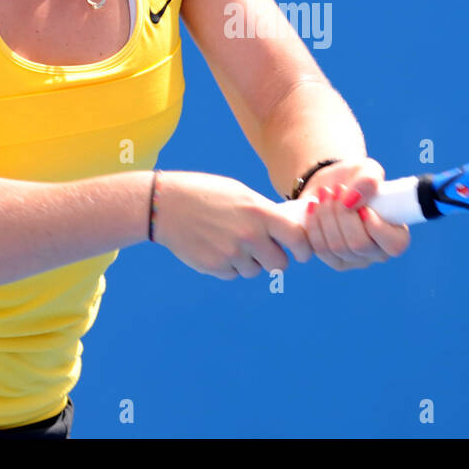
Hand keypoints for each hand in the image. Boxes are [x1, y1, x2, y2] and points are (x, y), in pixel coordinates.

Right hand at [152, 171, 313, 279]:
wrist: (165, 205)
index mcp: (260, 212)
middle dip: (276, 259)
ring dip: (250, 262)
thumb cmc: (206, 194)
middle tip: (268, 251)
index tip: (303, 253)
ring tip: (232, 242)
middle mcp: (250, 236)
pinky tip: (216, 247)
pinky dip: (229, 266)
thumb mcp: (241, 194)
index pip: (297, 238)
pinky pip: (233, 274)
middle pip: (280, 263)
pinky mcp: (215, 267)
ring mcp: (232, 254)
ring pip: (255, 271)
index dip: (304, 248)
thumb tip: (290, 230)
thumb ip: (265, 212)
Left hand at [299, 158, 410, 270]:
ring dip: (325, 216)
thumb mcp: (368, 170)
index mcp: (395, 235)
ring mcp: (351, 259)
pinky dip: (310, 227)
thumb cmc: (357, 180)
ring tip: (324, 193)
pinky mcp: (328, 258)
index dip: (376, 226)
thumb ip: (368, 181)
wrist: (331, 185)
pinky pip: (314, 250)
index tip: (363, 206)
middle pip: (358, 245)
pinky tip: (310, 207)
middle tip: (337, 189)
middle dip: (343, 214)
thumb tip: (351, 200)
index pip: (394, 245)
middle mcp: (375, 253)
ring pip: (334, 247)